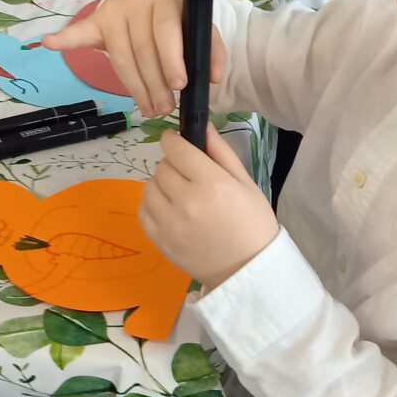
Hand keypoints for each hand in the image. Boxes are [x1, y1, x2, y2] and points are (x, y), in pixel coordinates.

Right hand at [42, 0, 226, 116]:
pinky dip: (64, 39)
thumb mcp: (198, 32)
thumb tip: (214, 77)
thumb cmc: (178, 25)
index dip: (172, 59)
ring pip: (121, 56)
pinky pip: (80, 32)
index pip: (167, 30)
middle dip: (155, 84)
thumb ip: (209, 51)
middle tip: (165, 110)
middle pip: (143, 49)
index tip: (178, 86)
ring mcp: (113, 10)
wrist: (150, 6)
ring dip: (134, 87)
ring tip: (148, 110)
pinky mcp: (96, 22)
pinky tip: (49, 42)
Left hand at [141, 125, 279, 288]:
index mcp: (212, 184)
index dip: (172, 140)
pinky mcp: (160, 241)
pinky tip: (170, 210)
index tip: (173, 139)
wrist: (247, 270)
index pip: (177, 150)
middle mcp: (187, 202)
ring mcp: (170, 224)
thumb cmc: (253, 223)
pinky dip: (152, 205)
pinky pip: (143, 210)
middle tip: (187, 175)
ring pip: (148, 187)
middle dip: (172, 165)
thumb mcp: (246, 183)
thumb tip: (202, 126)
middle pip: (162, 167)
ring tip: (178, 194)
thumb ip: (221, 152)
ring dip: (161, 185)